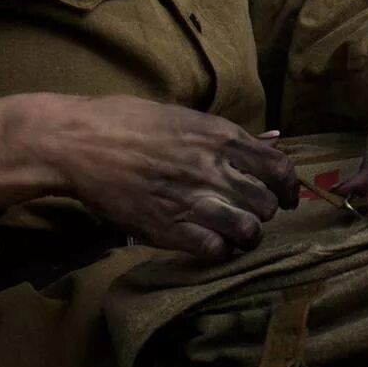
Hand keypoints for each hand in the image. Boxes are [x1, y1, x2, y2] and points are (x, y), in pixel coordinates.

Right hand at [0, 94, 297, 259]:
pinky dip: (217, 250)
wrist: (77, 142)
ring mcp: (192, 198)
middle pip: (268, 202)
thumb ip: (226, 134)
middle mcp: (212, 167)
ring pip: (249, 229)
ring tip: (234, 234)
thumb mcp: (182, 116)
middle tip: (251, 215)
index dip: (290, 187)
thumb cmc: (124, 122)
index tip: (287, 198)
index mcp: (219, 135)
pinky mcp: (168, 227)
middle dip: (265, 212)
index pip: (278, 166)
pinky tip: (207, 244)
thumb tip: (270, 140)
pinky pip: (214, 249)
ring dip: (246, 235)